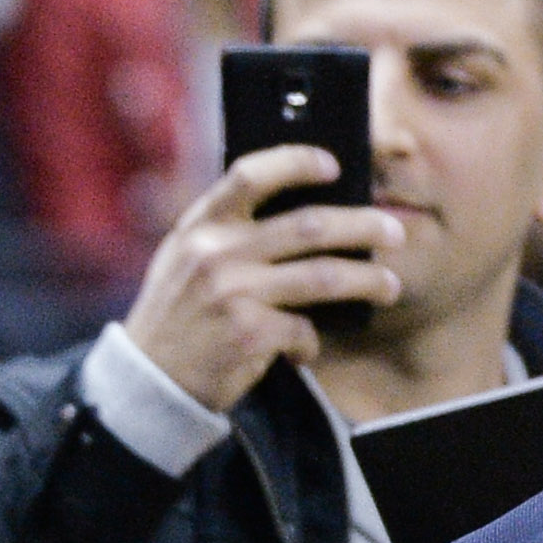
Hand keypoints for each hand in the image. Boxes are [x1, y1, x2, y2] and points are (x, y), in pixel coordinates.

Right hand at [121, 148, 405, 413]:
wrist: (148, 381)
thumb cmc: (176, 318)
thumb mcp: (184, 259)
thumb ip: (226, 233)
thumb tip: (299, 213)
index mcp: (200, 225)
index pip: (250, 174)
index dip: (296, 161)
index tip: (333, 165)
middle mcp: (216, 252)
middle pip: (309, 225)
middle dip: (363, 226)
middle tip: (394, 232)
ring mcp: (232, 292)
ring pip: (323, 276)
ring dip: (366, 280)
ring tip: (389, 286)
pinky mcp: (247, 334)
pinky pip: (303, 330)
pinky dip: (311, 343)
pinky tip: (305, 350)